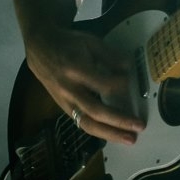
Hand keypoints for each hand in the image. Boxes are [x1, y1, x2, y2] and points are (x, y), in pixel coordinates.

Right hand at [25, 23, 145, 144]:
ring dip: (110, 133)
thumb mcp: (90, 42)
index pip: (102, 84)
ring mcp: (65, 102)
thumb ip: (110, 55)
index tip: (130, 80)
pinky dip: (99, 131)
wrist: (40, 49)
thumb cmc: (68, 44)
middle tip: (139, 126)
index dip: (119, 84)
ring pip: (87, 124)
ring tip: (130, 138)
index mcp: (76, 69)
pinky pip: (82, 123)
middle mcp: (69, 89)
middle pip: (95, 111)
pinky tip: (114, 134)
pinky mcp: (64, 108)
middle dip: (119, 121)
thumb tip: (129, 69)